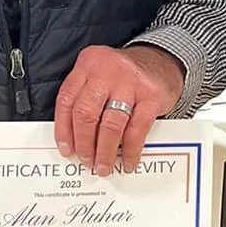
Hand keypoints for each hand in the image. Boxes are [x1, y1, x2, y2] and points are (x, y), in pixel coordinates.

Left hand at [54, 43, 183, 176]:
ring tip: (104, 165)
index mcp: (88, 64)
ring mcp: (130, 82)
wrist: (162, 61)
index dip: (63, 130)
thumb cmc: (124, 75)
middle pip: (86, 113)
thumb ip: (83, 98)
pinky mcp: (151, 95)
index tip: (67, 149)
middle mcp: (106, 70)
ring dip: (105, 151)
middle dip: (84, 143)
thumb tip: (74, 139)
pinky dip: (130, 150)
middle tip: (86, 160)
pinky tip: (128, 160)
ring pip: (110, 124)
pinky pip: (137, 129)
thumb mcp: (98, 75)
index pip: (67, 100)